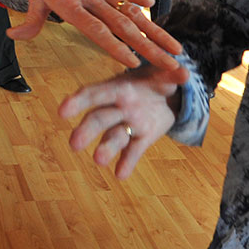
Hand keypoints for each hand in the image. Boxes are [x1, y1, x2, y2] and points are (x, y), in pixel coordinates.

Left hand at [8, 0, 182, 70]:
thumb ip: (29, 23)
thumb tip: (12, 38)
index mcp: (69, 5)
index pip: (96, 30)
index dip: (115, 47)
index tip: (133, 62)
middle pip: (122, 26)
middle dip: (147, 47)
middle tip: (170, 64)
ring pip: (130, 12)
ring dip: (153, 30)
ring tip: (174, 47)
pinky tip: (153, 6)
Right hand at [59, 64, 187, 178]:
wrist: (167, 96)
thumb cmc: (157, 80)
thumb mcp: (164, 73)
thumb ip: (171, 74)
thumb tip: (185, 73)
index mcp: (119, 89)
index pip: (94, 94)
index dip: (78, 102)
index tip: (63, 111)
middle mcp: (119, 108)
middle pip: (99, 119)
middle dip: (87, 131)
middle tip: (74, 145)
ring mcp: (129, 125)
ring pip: (114, 137)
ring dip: (106, 149)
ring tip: (99, 161)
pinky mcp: (142, 139)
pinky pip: (132, 152)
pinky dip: (126, 163)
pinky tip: (121, 175)